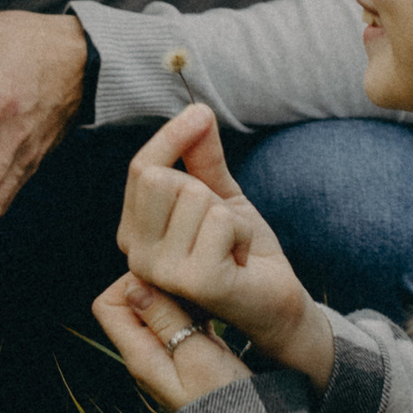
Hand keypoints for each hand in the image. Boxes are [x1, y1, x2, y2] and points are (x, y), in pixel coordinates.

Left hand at [91, 268, 249, 412]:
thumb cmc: (224, 398)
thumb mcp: (195, 355)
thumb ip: (166, 320)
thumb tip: (133, 287)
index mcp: (140, 356)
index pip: (108, 306)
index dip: (129, 284)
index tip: (164, 279)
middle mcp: (146, 354)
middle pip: (131, 303)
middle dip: (155, 285)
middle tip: (187, 282)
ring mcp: (166, 354)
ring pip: (157, 308)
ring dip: (176, 295)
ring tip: (202, 293)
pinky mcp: (188, 352)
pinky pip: (179, 319)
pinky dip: (190, 307)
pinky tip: (211, 306)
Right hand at [117, 108, 333, 385]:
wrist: (277, 303)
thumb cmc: (243, 252)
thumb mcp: (220, 196)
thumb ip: (202, 157)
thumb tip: (197, 110)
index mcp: (135, 234)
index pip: (140, 169)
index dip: (171, 137)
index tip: (202, 114)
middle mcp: (138, 256)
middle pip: (161, 178)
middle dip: (206, 189)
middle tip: (223, 224)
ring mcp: (162, 272)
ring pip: (194, 196)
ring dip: (230, 215)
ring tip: (233, 246)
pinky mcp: (194, 281)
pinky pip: (219, 220)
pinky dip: (242, 232)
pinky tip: (241, 259)